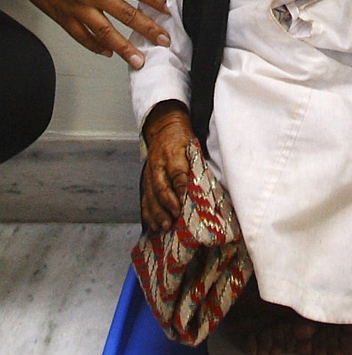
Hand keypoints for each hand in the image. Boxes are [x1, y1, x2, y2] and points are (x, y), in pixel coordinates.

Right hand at [23, 0, 170, 67]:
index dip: (155, 1)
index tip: (168, 10)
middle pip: (127, 15)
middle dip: (148, 29)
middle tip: (164, 41)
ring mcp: (78, 7)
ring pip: (106, 32)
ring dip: (124, 48)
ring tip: (139, 61)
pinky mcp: (63, 16)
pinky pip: (82, 36)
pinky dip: (95, 46)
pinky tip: (107, 53)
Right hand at [141, 101, 192, 231]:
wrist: (164, 128)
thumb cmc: (182, 139)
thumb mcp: (192, 146)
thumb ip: (196, 163)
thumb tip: (204, 184)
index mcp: (173, 155)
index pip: (178, 173)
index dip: (181, 188)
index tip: (186, 201)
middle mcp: (159, 165)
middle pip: (161, 188)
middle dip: (167, 205)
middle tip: (174, 219)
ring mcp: (150, 173)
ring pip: (151, 195)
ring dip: (157, 213)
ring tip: (164, 226)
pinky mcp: (146, 180)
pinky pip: (145, 198)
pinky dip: (148, 213)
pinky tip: (153, 225)